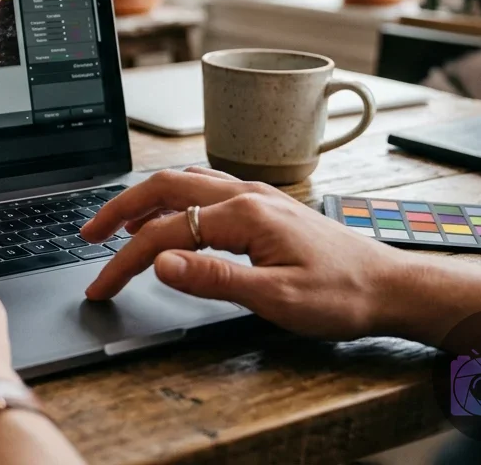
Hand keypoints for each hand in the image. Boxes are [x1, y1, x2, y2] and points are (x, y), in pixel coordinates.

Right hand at [80, 167, 413, 339]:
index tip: (101, 285)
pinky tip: (172, 215)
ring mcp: (256, 195)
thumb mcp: (277, 297)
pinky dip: (174, 199)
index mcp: (245, 213)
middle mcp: (246, 194)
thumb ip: (213, 278)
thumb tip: (160, 261)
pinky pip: (205, 189)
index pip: (165, 233)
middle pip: (164, 188)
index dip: (124, 261)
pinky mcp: (265, 206)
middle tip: (87, 234)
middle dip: (119, 209)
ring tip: (118, 226)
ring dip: (145, 200)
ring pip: (184, 183)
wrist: (393, 287)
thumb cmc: (344, 295)